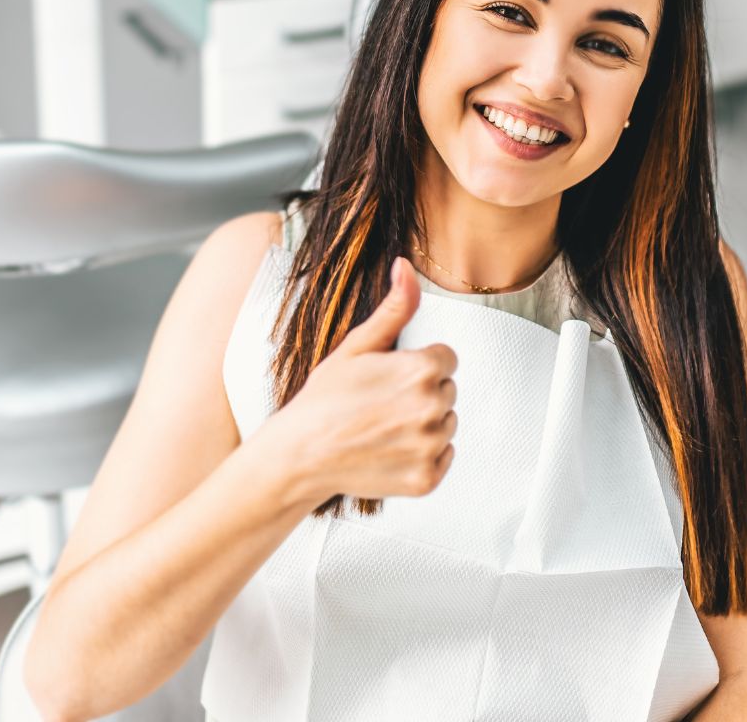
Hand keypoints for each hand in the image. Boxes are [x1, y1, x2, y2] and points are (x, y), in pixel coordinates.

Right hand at [276, 256, 457, 506]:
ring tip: (383, 427)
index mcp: (421, 369)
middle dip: (421, 393)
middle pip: (447, 390)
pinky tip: (390, 450)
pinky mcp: (427, 479)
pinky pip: (445, 458)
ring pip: (447, 424)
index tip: (388, 378)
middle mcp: (432, 408)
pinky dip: (423, 456)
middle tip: (380, 404)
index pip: (446, 358)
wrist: (299, 456)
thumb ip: (395, 308)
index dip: (416, 365)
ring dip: (424, 425)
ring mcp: (430, 446)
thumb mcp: (357, 346)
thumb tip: (406, 266)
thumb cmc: (324, 399)